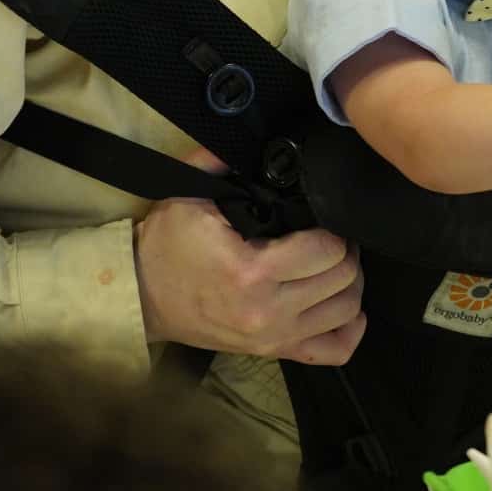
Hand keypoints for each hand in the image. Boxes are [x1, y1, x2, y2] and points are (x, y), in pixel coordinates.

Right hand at [134, 149, 365, 364]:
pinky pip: (336, 351)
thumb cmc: (167, 245)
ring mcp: (274, 338)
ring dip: (348, 284)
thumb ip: (220, 162)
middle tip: (329, 237)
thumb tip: (257, 137)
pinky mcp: (274, 353)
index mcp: (252, 272)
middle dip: (345, 252)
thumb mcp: (187, 195)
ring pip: (348, 311)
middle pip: (344, 279)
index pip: (327, 250)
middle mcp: (269, 311)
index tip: (320, 218)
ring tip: (331, 264)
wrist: (143, 296)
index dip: (333, 229)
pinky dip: (349, 328)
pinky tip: (339, 304)